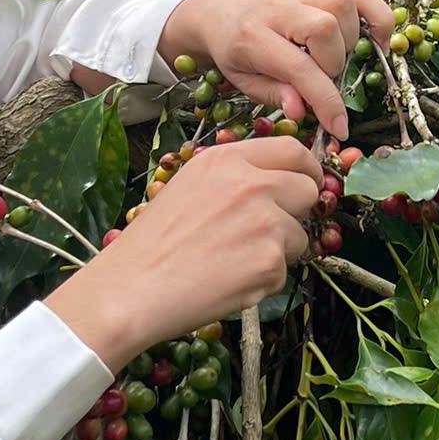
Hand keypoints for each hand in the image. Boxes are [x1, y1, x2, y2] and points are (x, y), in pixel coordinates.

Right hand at [46, 137, 317, 370]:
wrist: (131, 289)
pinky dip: (263, 281)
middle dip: (298, 211)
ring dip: (278, 251)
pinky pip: (283, 271)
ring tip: (234, 262)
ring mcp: (265, 223)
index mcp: (227, 160)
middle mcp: (252, 184)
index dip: (305, 169)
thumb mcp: (189, 185)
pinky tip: (228, 282)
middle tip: (274, 230)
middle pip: (307, 190)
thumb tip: (274, 181)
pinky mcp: (269, 262)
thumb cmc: (152, 243)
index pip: (292, 151)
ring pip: (299, 236)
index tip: (305, 182)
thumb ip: (233, 177)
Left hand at [159, 0, 393, 138]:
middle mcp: (279, 9)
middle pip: (325, 28)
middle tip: (323, 81)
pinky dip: (376, 18)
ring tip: (335, 60)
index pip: (298, 67)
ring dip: (350, 42)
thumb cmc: (233, 50)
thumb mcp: (243, 79)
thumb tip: (302, 112)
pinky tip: (375, 41)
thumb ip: (274, 94)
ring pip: (343, 6)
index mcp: (253, 36)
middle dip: (334, 65)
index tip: (338, 127)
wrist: (222, 8)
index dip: (324, 100)